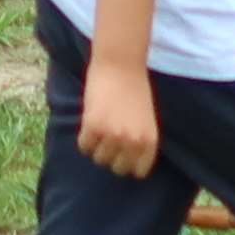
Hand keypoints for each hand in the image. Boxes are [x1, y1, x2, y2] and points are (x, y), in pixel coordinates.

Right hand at [74, 59, 160, 178]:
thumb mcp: (146, 119)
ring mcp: (113, 135)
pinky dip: (84, 138)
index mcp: (149, 141)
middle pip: (117, 168)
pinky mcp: (93, 126)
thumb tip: (125, 162)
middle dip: (111, 156)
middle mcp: (133, 142)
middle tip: (108, 140)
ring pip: (99, 158)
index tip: (122, 155)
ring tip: (99, 128)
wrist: (121, 63)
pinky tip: (90, 122)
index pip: (138, 171)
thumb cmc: (134, 88)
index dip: (128, 163)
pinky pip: (84, 146)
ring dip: (97, 146)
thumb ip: (139, 140)